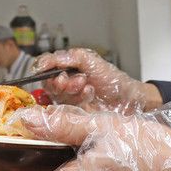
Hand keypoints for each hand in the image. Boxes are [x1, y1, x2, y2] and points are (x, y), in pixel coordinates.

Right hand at [35, 48, 162, 111]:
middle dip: (60, 80)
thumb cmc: (111, 78)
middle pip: (47, 82)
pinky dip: (77, 99)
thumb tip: (46, 60)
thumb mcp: (91, 61)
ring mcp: (68, 98)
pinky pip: (65, 107)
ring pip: (56, 94)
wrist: (127, 99)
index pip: (45, 65)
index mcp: (67, 66)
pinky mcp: (72, 113)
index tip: (45, 69)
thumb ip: (69, 57)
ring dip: (71, 89)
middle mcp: (65, 82)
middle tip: (73, 79)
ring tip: (87, 85)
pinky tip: (89, 94)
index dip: (42, 67)